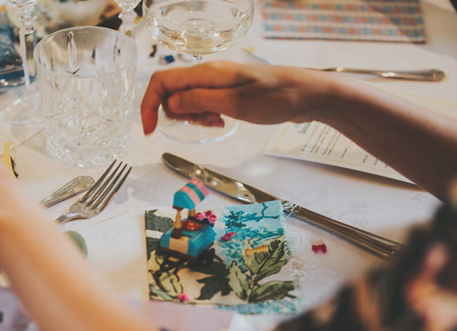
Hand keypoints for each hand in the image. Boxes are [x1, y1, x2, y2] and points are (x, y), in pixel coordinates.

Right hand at [140, 61, 332, 134]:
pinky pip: (203, 102)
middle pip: (171, 92)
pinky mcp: (227, 90)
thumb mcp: (233, 104)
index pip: (162, 82)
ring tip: (216, 122)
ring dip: (193, 116)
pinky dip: (205, 115)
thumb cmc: (276, 97)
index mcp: (207, 73)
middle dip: (176, 114)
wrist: (307, 95)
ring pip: (186, 99)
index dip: (149, 106)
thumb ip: (198, 101)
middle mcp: (208, 74)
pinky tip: (222, 120)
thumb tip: (170, 103)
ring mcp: (217, 82)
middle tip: (199, 125)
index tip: (150, 131)